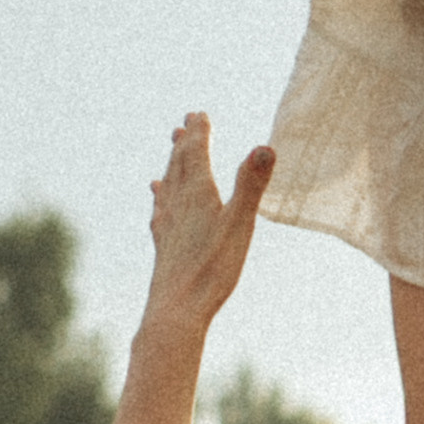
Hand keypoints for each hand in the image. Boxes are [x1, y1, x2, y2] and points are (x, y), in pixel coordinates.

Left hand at [141, 113, 274, 343]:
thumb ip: (251, 186)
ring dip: (173, 162)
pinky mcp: (163, 244)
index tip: (199, 113)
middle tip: (186, 120)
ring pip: (169, 184)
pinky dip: (162, 193)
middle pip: (180, 165)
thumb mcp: (240, 225)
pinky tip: (157, 193)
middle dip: (185, 142)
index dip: (199, 133)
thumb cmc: (212, 269)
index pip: (196, 155)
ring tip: (172, 146)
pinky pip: (161, 208)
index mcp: (198, 196)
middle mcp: (179, 205)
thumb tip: (266, 146)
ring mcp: (168, 225)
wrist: (176, 310)